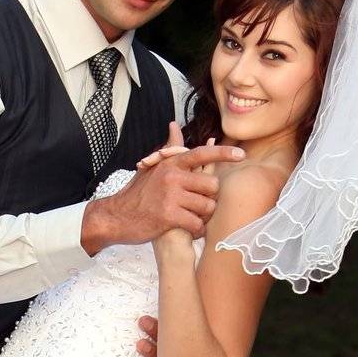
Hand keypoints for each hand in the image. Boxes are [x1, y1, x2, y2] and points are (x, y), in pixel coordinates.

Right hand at [81, 121, 242, 253]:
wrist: (116, 217)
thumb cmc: (138, 194)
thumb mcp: (153, 167)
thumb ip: (169, 149)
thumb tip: (174, 125)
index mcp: (171, 163)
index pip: (202, 154)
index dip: (224, 154)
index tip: (241, 155)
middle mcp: (172, 176)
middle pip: (212, 186)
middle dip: (209, 199)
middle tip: (198, 206)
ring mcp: (171, 196)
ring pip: (207, 206)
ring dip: (203, 217)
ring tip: (192, 219)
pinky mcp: (169, 216)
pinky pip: (197, 224)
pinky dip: (196, 231)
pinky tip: (189, 230)